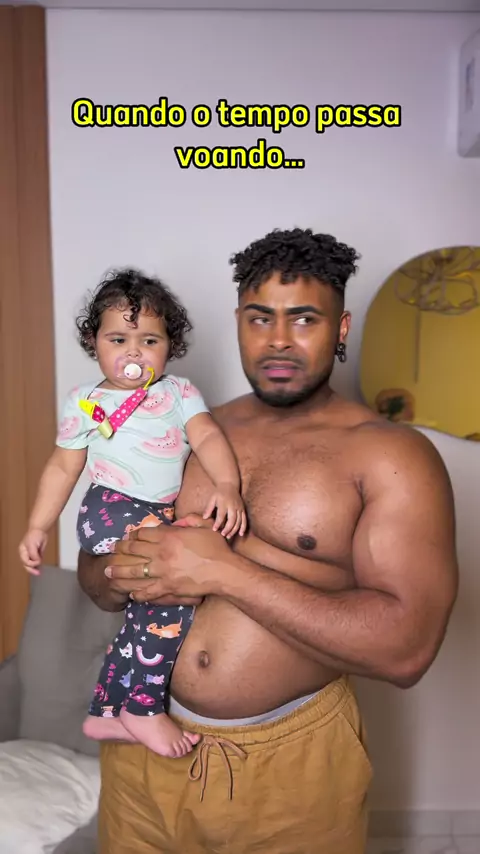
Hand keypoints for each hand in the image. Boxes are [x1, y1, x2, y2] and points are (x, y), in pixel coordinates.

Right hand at [19, 529, 47, 574]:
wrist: (41, 530)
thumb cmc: (34, 536)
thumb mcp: (32, 545)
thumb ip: (33, 554)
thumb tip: (37, 562)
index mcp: (22, 552)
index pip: (25, 562)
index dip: (31, 564)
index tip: (38, 562)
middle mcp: (26, 554)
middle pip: (27, 565)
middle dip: (32, 570)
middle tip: (38, 573)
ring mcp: (31, 555)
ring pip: (32, 565)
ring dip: (35, 568)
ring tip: (39, 572)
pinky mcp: (37, 554)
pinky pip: (37, 562)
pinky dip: (38, 565)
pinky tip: (40, 568)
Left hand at [105, 524, 229, 602]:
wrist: (223, 570)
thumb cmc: (217, 548)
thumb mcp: (204, 526)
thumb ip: (190, 520)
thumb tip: (178, 522)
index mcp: (169, 536)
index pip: (144, 534)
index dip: (133, 535)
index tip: (128, 537)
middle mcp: (161, 552)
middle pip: (134, 550)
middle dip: (121, 549)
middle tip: (112, 549)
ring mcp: (162, 571)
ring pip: (134, 571)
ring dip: (119, 571)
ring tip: (108, 571)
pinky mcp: (167, 587)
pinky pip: (148, 591)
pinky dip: (138, 593)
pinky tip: (131, 593)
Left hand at [202, 483, 246, 538]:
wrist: (229, 484)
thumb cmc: (219, 493)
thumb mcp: (212, 498)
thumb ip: (208, 508)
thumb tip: (204, 518)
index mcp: (224, 503)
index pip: (221, 515)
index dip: (218, 523)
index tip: (214, 529)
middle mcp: (233, 506)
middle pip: (232, 519)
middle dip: (228, 528)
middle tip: (223, 535)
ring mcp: (239, 507)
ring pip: (239, 521)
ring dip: (234, 530)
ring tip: (229, 536)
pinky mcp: (243, 509)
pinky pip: (244, 519)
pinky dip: (243, 527)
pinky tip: (240, 534)